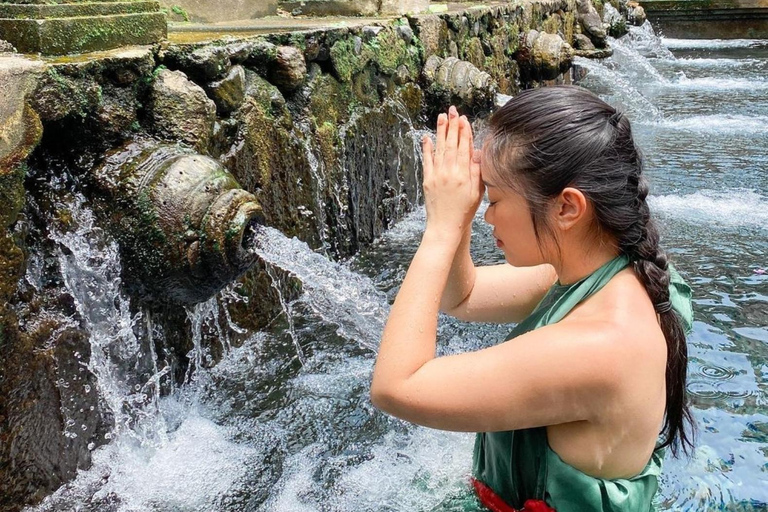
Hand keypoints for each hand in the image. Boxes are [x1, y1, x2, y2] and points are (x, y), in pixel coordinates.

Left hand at [422, 106, 484, 242]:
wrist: (445, 227)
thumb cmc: (464, 212)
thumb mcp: (477, 193)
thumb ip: (477, 172)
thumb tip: (478, 153)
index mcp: (463, 175)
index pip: (464, 148)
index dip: (464, 132)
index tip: (464, 119)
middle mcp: (449, 173)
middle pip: (451, 144)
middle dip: (452, 126)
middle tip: (452, 110)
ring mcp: (437, 176)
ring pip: (439, 149)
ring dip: (440, 131)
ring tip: (441, 117)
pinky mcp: (427, 180)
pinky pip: (427, 160)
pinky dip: (426, 148)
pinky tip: (427, 137)